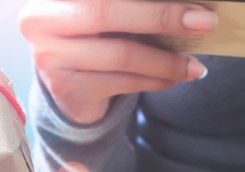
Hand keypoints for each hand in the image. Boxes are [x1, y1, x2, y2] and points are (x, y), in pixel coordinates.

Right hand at [18, 0, 215, 124]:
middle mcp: (41, 21)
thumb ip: (135, 7)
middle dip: (162, 17)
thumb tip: (188, 6)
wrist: (68, 86)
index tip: (192, 0)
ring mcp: (50, 58)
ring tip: (194, 65)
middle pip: (107, 13)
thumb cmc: (95, 38)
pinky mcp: (66, 90)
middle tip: (204, 23)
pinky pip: (122, 82)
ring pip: (120, 55)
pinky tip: (174, 79)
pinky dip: (155, 80)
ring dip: (166, 61)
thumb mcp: (109, 14)